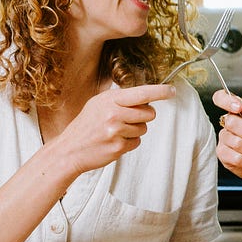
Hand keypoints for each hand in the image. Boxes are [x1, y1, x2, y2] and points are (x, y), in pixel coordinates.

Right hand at [50, 84, 172, 176]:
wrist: (69, 150)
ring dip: (134, 131)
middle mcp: (114, 113)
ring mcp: (116, 131)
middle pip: (149, 113)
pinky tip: (113, 142)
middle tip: (128, 119)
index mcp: (110, 100)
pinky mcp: (118, 147)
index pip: (142, 93)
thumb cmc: (85, 126)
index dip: (160, 91)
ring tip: (115, 132)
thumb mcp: (98, 104)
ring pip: (143, 129)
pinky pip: (136, 142)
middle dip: (144, 117)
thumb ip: (119, 100)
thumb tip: (144, 97)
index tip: (172, 90)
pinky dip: (128, 143)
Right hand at [212, 89, 241, 193]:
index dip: (226, 100)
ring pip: (234, 141)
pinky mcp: (223, 156)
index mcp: (241, 112)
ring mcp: (225, 140)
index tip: (237, 107)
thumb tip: (237, 102)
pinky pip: (234, 157)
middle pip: (231, 121)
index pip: (222, 98)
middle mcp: (230, 124)